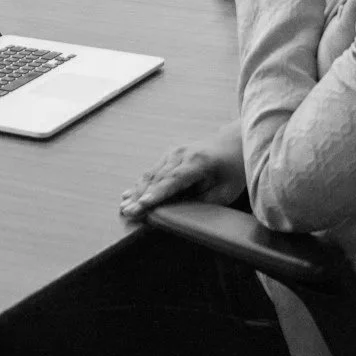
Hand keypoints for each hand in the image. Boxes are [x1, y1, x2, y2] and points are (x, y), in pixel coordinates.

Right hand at [120, 141, 245, 219]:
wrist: (232, 143)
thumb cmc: (232, 170)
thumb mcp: (226, 190)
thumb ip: (204, 201)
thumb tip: (180, 211)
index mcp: (198, 162)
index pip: (174, 180)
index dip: (158, 193)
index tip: (144, 204)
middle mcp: (182, 154)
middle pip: (158, 178)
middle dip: (141, 197)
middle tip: (127, 212)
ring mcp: (173, 153)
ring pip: (151, 174)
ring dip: (136, 191)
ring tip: (123, 206)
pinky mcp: (169, 155)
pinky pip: (152, 171)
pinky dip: (140, 185)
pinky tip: (128, 195)